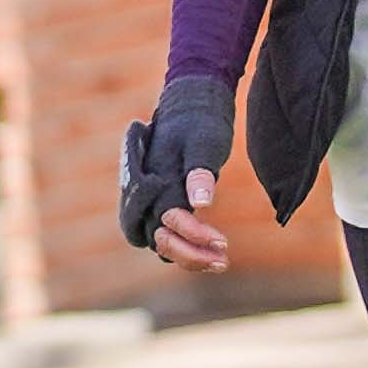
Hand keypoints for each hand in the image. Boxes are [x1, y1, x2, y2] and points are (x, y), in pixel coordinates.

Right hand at [122, 74, 236, 271]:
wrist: (190, 104)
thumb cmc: (198, 120)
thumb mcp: (204, 142)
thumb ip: (200, 172)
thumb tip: (202, 203)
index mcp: (151, 179)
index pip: (165, 218)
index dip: (192, 234)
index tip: (223, 242)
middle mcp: (144, 195)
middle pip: (155, 239)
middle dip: (188, 254)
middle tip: (222, 261)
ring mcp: (150, 202)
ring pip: (161, 242)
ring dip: (189, 256)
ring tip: (222, 263)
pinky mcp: (163, 205)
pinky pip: (170, 235)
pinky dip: (189, 247)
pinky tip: (216, 253)